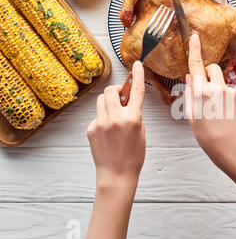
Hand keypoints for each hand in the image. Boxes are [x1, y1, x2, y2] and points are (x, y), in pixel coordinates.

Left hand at [87, 61, 145, 191]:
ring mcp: (101, 123)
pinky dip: (103, 118)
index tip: (137, 64)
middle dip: (116, 91)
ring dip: (108, 102)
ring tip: (114, 116)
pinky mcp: (91, 129)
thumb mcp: (141, 132)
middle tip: (121, 98)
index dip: (138, 75)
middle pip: (111, 90)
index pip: (136, 91)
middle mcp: (115, 118)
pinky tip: (108, 132)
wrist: (117, 174)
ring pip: (101, 100)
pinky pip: (97, 115)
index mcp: (132, 118)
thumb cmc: (133, 156)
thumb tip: (126, 102)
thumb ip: (134, 114)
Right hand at [185, 33, 235, 174]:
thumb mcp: (191, 115)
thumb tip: (189, 77)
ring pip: (219, 80)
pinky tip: (220, 111)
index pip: (196, 65)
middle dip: (207, 71)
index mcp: (201, 92)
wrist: (229, 146)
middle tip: (202, 85)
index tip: (194, 37)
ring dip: (214, 86)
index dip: (195, 49)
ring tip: (211, 107)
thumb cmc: (206, 135)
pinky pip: (226, 90)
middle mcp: (216, 88)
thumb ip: (190, 93)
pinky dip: (221, 95)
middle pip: (212, 68)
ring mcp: (228, 92)